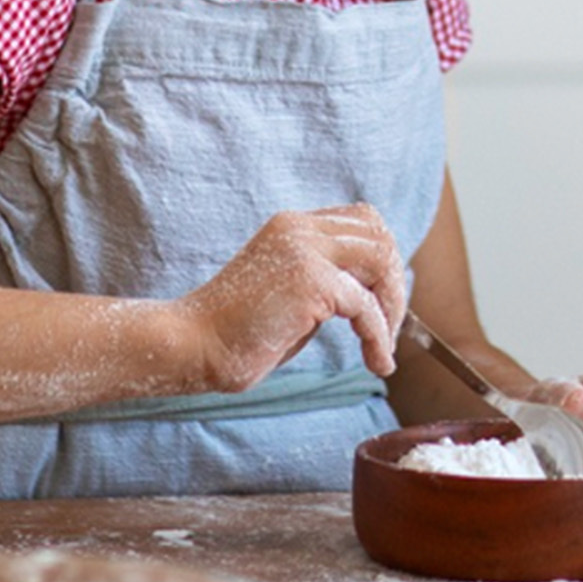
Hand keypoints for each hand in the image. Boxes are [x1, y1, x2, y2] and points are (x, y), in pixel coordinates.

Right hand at [177, 206, 407, 393]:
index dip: (382, 259)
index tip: (384, 301)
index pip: (360, 221)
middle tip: (390, 327)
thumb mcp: (287, 294)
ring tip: (384, 347)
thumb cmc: (233, 334)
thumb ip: (325, 286)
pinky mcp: (310, 280)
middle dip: (393, 282)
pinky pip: (365, 306)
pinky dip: (378, 335)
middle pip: (378, 234)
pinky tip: (375, 361)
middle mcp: (300, 228)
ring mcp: (305, 250)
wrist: (189, 345)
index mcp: (291, 226)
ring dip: (392, 306)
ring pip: (381, 260)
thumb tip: (370, 300)